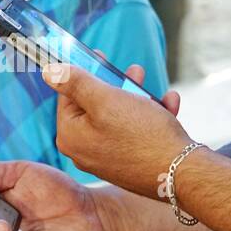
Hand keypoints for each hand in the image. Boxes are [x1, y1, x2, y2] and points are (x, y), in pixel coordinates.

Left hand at [45, 61, 193, 197]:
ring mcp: (108, 159)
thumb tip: (48, 71)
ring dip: (137, 98)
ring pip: (120, 118)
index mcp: (71, 137)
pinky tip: (169, 103)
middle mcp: (85, 152)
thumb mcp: (105, 99)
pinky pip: (136, 134)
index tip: (99, 56)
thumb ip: (75, 83)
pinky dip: (152, 117)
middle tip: (132, 70)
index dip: (84, 73)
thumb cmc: (141, 135)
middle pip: (95, 107)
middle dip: (116, 85)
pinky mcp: (130, 164)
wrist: (181, 174)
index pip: (68, 97)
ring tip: (151, 86)